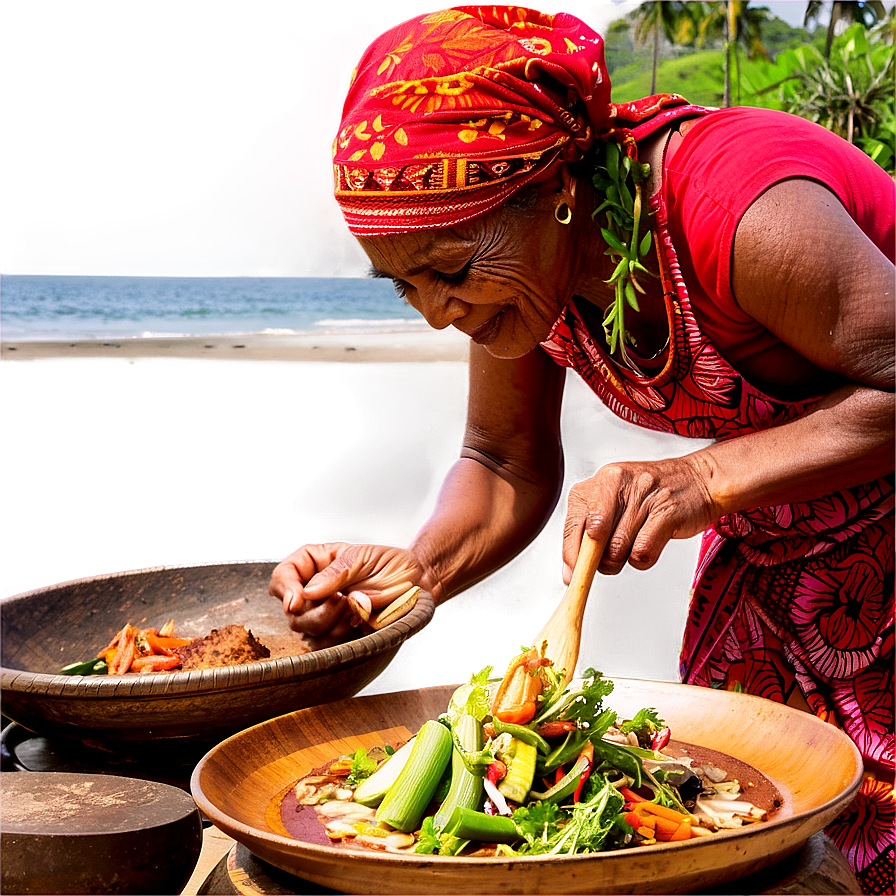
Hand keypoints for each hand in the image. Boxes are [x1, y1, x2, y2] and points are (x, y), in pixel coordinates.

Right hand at [269, 542, 424, 647]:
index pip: (283, 578)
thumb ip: (334, 573)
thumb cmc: (390, 564)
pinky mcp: (339, 635)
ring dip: (332, 624)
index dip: (285, 590)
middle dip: (316, 611)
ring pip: (308, 633)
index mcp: (314, 566)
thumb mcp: (361, 557)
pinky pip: (327, 647)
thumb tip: (307, 592)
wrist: (416, 583)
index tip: (296, 601)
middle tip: (342, 600)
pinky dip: (343, 636)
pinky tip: (359, 623)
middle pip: (293, 613)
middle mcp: (314, 592)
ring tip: (356, 608)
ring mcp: (325, 615)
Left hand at [562, 456, 716, 579]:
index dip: (571, 553)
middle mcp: (617, 483)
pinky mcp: (666, 513)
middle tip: (607, 563)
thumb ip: (590, 531)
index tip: (574, 571)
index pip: (573, 523)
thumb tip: (571, 573)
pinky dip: (642, 560)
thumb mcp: (617, 501)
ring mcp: (643, 496)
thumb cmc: (652, 496)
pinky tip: (648, 547)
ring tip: (632, 547)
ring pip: (616, 549)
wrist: (701, 480)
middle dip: (597, 560)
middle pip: (593, 539)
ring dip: (622, 560)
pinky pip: (642, 552)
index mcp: (600, 480)